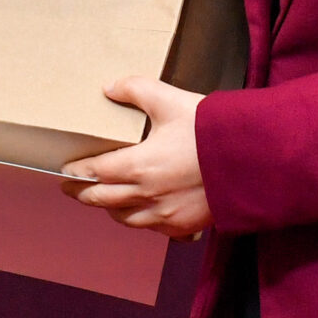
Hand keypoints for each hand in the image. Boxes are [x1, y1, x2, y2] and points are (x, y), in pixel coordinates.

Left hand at [60, 77, 210, 238]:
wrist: (252, 159)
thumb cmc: (211, 130)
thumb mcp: (170, 100)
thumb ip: (136, 89)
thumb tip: (110, 88)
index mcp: (138, 166)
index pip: (94, 173)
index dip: (77, 172)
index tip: (65, 171)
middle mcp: (147, 196)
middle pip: (102, 201)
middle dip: (83, 194)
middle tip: (72, 189)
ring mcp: (166, 215)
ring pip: (125, 219)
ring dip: (110, 209)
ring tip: (105, 200)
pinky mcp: (184, 226)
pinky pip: (153, 229)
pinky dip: (141, 220)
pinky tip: (143, 212)